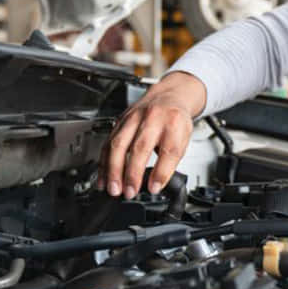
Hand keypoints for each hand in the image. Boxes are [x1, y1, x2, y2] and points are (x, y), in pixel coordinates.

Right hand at [98, 72, 205, 198]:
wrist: (169, 96)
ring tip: (113, 189)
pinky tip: (103, 177)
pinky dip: (104, 163)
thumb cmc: (176, 119)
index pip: (169, 149)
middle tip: (129, 192)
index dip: (161, 172)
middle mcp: (153, 118)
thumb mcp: (184, 138)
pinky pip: (109, 142)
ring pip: (119, 144)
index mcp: (174, 123)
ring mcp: (134, 118)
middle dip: (132, 173)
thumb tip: (155, 185)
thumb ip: (171, 160)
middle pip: (140, 147)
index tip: (153, 188)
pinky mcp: (120, 121)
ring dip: (114, 170)